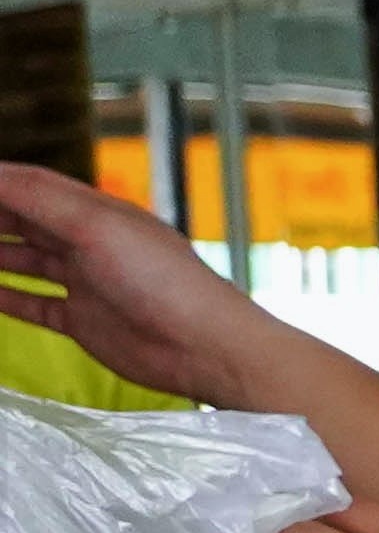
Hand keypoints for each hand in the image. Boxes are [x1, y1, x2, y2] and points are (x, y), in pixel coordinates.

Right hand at [0, 162, 288, 408]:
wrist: (204, 348)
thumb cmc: (164, 282)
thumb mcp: (96, 227)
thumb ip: (40, 200)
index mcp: (97, 212)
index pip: (31, 184)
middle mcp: (90, 243)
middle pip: (23, 220)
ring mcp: (87, 283)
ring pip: (24, 261)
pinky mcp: (85, 321)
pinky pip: (35, 304)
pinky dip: (6, 296)